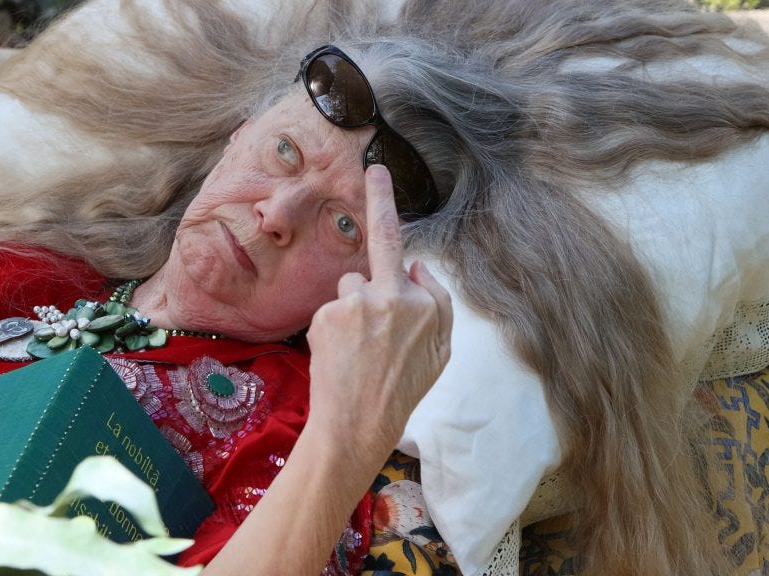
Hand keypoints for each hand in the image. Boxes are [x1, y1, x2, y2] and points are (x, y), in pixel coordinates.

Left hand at [306, 165, 452, 454]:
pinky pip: (331, 310)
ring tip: (358, 350)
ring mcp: (356, 305)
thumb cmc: (403, 388)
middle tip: (374, 171)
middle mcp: (391, 296)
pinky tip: (341, 355)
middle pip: (376, 259)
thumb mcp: (441, 351)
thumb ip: (437, 303)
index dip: (384, 203)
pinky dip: (334, 328)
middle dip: (378, 206)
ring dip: (353, 310)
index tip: (376, 169)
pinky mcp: (327, 318)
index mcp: (422, 303)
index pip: (401, 247)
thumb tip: (416, 266)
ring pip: (350, 288)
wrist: (358, 424)